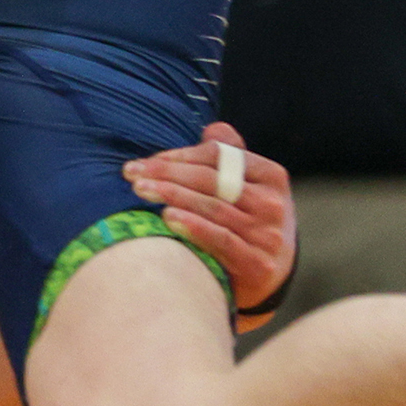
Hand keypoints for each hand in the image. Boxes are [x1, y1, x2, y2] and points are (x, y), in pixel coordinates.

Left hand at [123, 124, 296, 326]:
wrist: (268, 276)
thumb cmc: (246, 220)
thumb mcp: (247, 187)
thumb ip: (230, 157)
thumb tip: (211, 129)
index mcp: (271, 176)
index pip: (220, 156)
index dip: (180, 155)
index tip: (146, 161)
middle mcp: (273, 204)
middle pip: (213, 180)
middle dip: (167, 173)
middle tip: (132, 172)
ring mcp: (267, 235)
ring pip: (213, 208)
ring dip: (173, 195)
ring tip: (141, 190)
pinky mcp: (258, 265)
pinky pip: (221, 240)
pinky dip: (193, 227)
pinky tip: (168, 217)